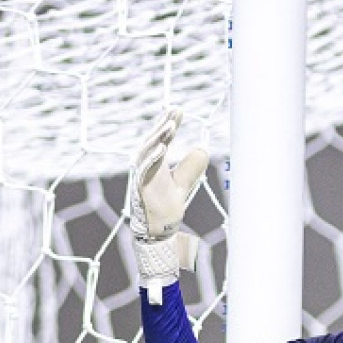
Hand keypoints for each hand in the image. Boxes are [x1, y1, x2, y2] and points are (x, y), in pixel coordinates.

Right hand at [129, 108, 208, 302]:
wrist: (157, 232)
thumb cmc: (165, 208)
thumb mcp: (183, 185)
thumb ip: (191, 168)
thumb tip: (202, 149)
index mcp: (155, 163)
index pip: (162, 139)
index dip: (169, 124)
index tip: (178, 110)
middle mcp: (146, 167)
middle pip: (153, 141)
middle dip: (163, 125)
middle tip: (174, 111)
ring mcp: (142, 178)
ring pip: (147, 152)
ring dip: (158, 138)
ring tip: (170, 126)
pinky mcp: (140, 189)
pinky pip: (144, 171)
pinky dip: (151, 159)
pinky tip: (161, 148)